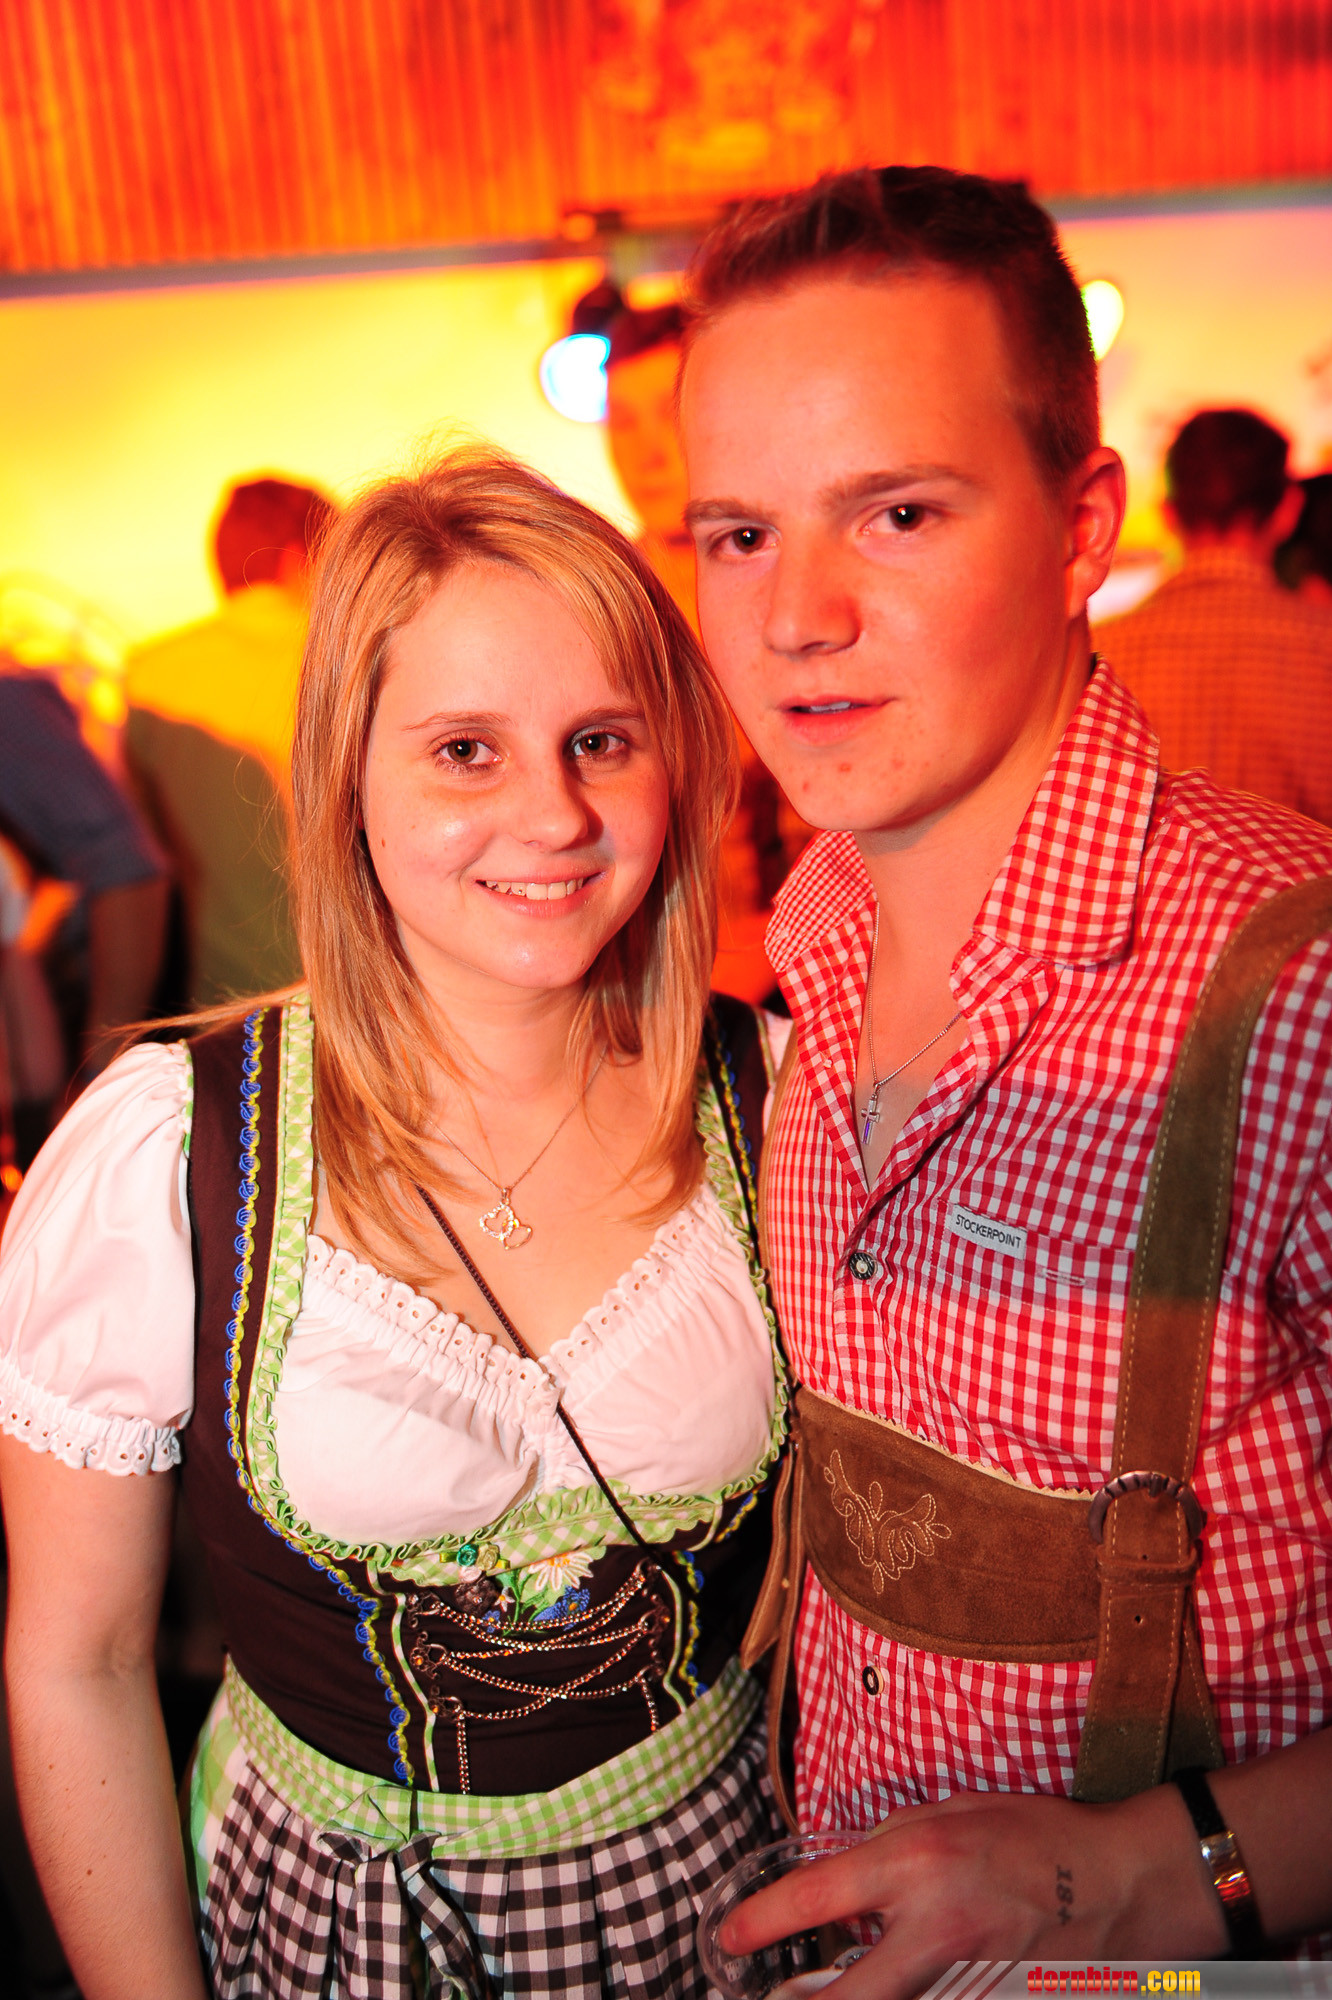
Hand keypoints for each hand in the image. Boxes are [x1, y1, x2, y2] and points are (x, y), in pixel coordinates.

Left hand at [723, 1785, 1228, 1998]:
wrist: (1123, 1882)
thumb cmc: (1036, 1836)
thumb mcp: (951, 1813)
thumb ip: (889, 1845)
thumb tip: (840, 1882)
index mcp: (917, 1862)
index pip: (816, 1898)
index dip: (760, 1922)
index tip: (726, 1936)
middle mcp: (935, 1928)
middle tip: (770, 1997)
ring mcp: (968, 1981)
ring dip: (859, 1996)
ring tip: (826, 1989)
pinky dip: (909, 1994)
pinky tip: (904, 1981)